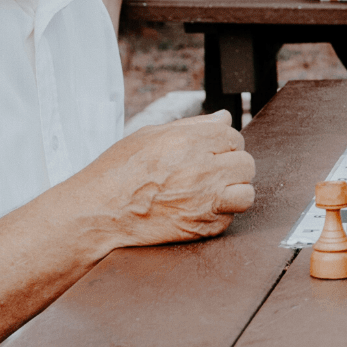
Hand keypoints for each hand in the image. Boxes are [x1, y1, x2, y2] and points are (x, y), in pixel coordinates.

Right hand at [70, 110, 255, 247]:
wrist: (99, 214)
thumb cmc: (118, 172)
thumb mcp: (150, 136)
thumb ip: (193, 126)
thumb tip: (224, 119)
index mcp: (190, 142)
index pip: (233, 135)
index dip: (222, 143)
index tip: (210, 151)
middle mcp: (203, 170)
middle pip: (245, 163)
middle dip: (231, 165)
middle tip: (211, 171)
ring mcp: (205, 201)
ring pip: (247, 192)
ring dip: (234, 191)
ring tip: (214, 191)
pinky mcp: (202, 228)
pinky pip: (230, 219)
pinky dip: (220, 215)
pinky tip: (200, 209)